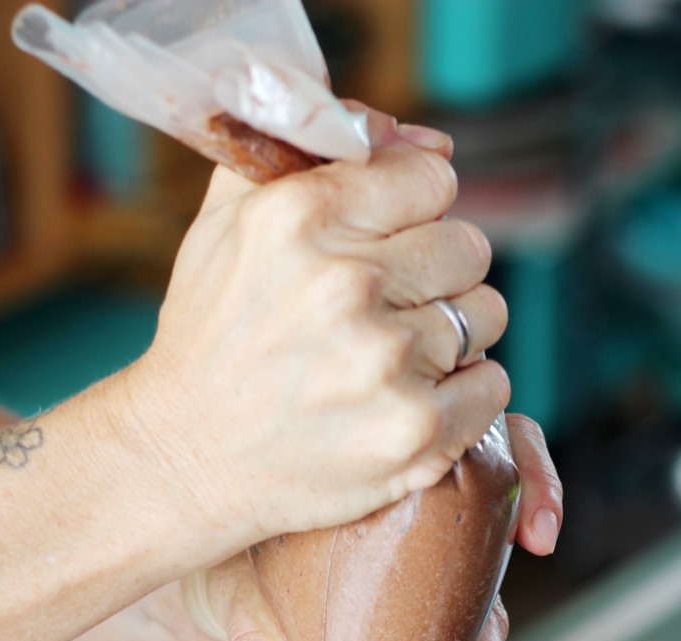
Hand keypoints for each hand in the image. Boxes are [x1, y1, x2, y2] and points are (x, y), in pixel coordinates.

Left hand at [114, 414, 561, 640]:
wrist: (194, 605)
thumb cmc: (220, 560)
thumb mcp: (231, 587)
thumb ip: (258, 640)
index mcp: (403, 502)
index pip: (497, 464)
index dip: (535, 486)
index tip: (537, 537)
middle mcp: (428, 559)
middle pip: (487, 604)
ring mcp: (422, 623)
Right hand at [118, 140, 510, 568]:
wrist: (187, 458)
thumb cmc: (214, 338)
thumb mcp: (230, 221)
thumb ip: (314, 154)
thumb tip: (425, 142)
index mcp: (303, 217)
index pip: (433, 178)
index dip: (415, 212)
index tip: (387, 245)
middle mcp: (346, 284)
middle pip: (468, 247)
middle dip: (436, 274)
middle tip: (391, 309)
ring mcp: (385, 363)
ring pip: (486, 314)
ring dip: (453, 335)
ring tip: (396, 358)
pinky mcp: (414, 432)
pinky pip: (493, 385)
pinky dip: (467, 392)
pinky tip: (417, 397)